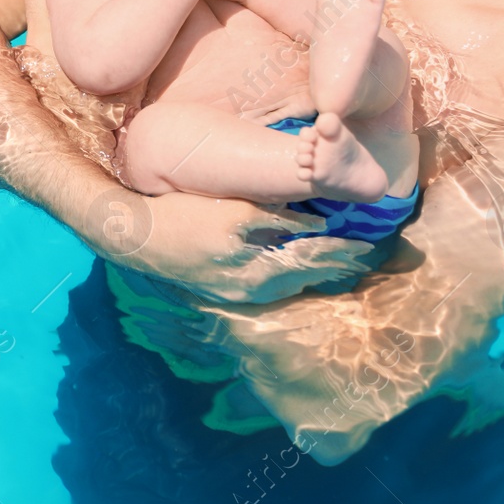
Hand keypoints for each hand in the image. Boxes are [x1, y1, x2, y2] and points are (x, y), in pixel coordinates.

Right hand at [117, 192, 374, 303]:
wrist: (134, 237)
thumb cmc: (182, 214)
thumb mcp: (233, 211)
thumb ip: (275, 217)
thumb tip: (316, 219)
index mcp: (254, 267)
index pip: (311, 258)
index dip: (341, 250)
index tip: (369, 244)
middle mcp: (249, 288)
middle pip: (304, 277)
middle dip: (336, 265)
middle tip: (366, 256)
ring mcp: (235, 293)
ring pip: (288, 285)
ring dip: (316, 273)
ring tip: (341, 263)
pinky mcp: (222, 291)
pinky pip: (268, 288)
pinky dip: (290, 277)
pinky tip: (297, 267)